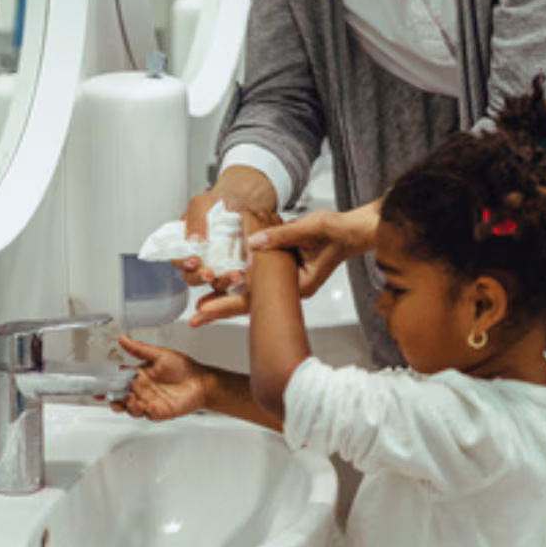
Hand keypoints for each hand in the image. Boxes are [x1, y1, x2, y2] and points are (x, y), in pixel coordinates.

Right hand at [111, 335, 209, 421]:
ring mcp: (148, 401)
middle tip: (109, 396)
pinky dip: (140, 411)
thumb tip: (122, 339)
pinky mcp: (157, 412)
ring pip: (129, 407)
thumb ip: (140, 349)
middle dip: (112, 397)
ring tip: (129, 400)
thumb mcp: (160, 354)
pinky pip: (144, 414)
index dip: (108, 382)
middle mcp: (142, 389)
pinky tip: (142, 406)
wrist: (201, 383)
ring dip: (125, 405)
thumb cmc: (184, 367)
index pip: (118, 378)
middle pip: (120, 395)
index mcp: (140, 374)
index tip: (99, 384)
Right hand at [172, 168, 277, 291]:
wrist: (248, 198)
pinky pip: (235, 281)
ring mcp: (219, 265)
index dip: (183, 263)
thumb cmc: (221, 201)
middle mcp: (202, 258)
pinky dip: (239, 281)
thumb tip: (193, 241)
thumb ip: (195, 221)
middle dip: (200, 277)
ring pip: (216, 283)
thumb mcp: (203, 204)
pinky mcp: (237, 269)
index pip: (179, 260)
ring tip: (234, 275)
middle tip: (209, 274)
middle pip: (194, 277)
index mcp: (188, 244)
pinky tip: (245, 273)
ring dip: (222, 282)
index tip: (193, 260)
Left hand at [190, 202, 377, 327]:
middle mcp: (289, 289)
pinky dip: (239, 283)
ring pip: (252, 295)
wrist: (349, 232)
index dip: (228, 304)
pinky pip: (258, 283)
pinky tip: (223, 283)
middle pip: (250, 304)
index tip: (206, 310)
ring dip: (228, 298)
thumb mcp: (310, 229)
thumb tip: (252, 241)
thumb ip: (282, 236)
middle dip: (222, 309)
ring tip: (202, 307)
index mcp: (297, 286)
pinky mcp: (285, 274)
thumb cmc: (335, 232)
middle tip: (195, 318)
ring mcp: (287, 283)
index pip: (256, 300)